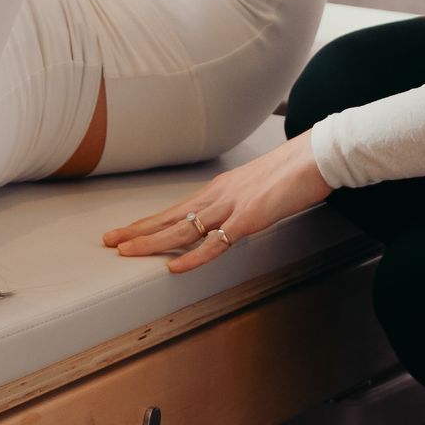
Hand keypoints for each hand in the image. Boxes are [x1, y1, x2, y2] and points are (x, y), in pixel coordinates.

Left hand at [102, 129, 331, 273]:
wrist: (315, 157)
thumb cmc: (293, 171)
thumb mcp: (259, 188)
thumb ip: (242, 203)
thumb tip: (233, 218)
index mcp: (219, 189)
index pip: (176, 210)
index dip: (149, 222)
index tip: (126, 230)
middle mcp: (218, 196)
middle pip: (169, 218)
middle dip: (138, 231)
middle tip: (110, 241)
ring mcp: (231, 207)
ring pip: (182, 230)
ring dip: (152, 242)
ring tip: (126, 252)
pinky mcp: (248, 219)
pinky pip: (215, 243)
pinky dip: (193, 258)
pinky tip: (174, 268)